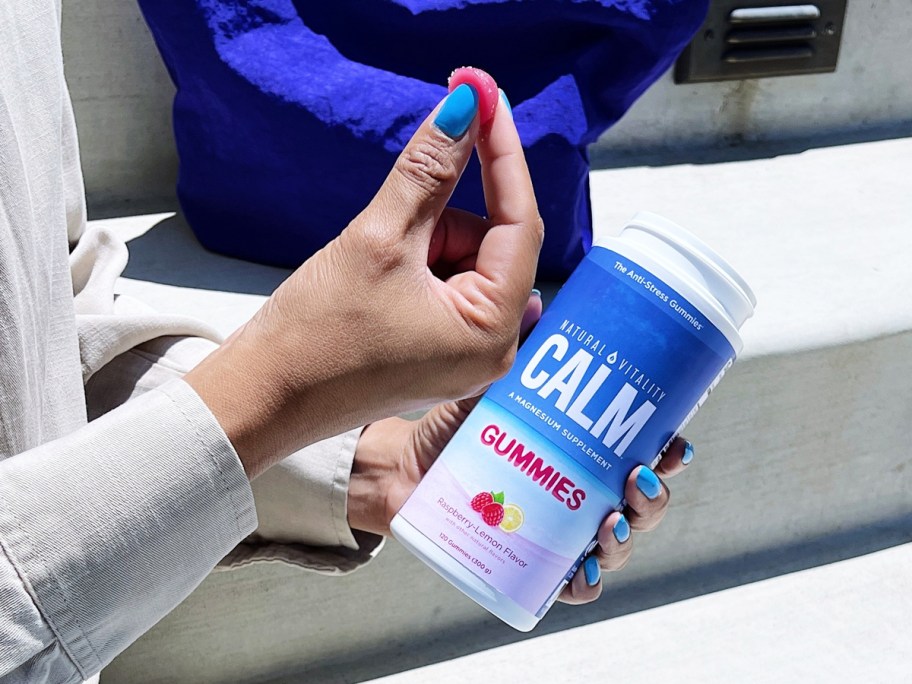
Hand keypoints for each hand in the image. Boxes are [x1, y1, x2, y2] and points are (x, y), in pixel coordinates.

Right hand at [186, 85, 542, 477]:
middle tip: (386, 230)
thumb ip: (429, 170)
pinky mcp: (440, 351)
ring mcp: (466, 354)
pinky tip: (375, 281)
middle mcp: (492, 349)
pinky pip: (447, 283)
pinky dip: (416, 263)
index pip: (520, 221)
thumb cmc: (314, 335)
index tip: (483, 94)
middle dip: (441, 219)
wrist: (261, 398)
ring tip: (370, 271)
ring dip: (423, 242)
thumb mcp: (377, 239)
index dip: (501, 152)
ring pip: (465, 259)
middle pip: (490, 242)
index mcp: (491, 332)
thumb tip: (465, 107)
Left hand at [347, 295, 691, 604]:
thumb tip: (538, 303)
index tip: (674, 442)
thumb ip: (519, 346)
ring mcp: (560, 529)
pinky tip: (582, 572)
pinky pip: (568, 583)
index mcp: (588, 450)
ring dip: (624, 538)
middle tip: (637, 477)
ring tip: (610, 521)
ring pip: (613, 543)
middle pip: (639, 501)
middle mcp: (582, 492)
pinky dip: (582, 583)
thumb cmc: (462, 425)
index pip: (644, 452)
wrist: (410, 468)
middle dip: (652, 495)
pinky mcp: (529, 559)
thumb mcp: (494, 384)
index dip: (669, 452)